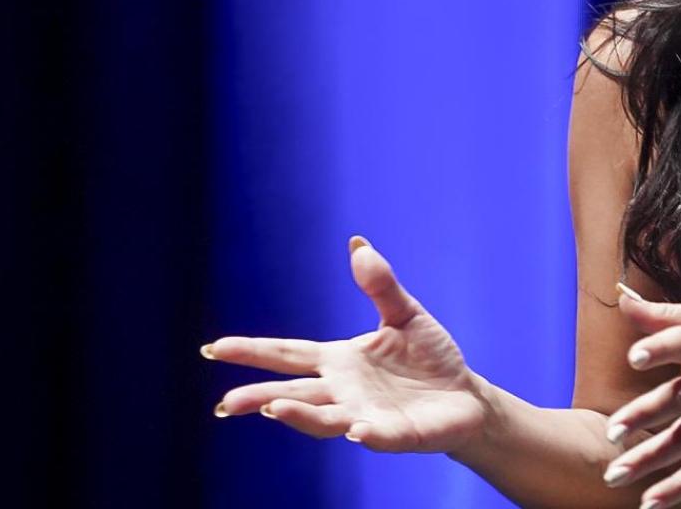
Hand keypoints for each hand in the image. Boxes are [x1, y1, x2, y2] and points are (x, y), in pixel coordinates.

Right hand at [204, 236, 488, 454]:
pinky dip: (365, 432)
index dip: (253, 351)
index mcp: (339, 361)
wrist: (466, 396)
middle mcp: (343, 392)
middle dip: (259, 397)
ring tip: (273, 408)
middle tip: (227, 403)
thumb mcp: (405, 315)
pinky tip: (356, 429)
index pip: (289, 354)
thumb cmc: (430, 358)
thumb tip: (357, 244)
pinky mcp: (395, 435)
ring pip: (324, 419)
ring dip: (300, 416)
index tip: (214, 348)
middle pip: (293, 394)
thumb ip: (380, 285)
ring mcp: (365, 415)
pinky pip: (377, 436)